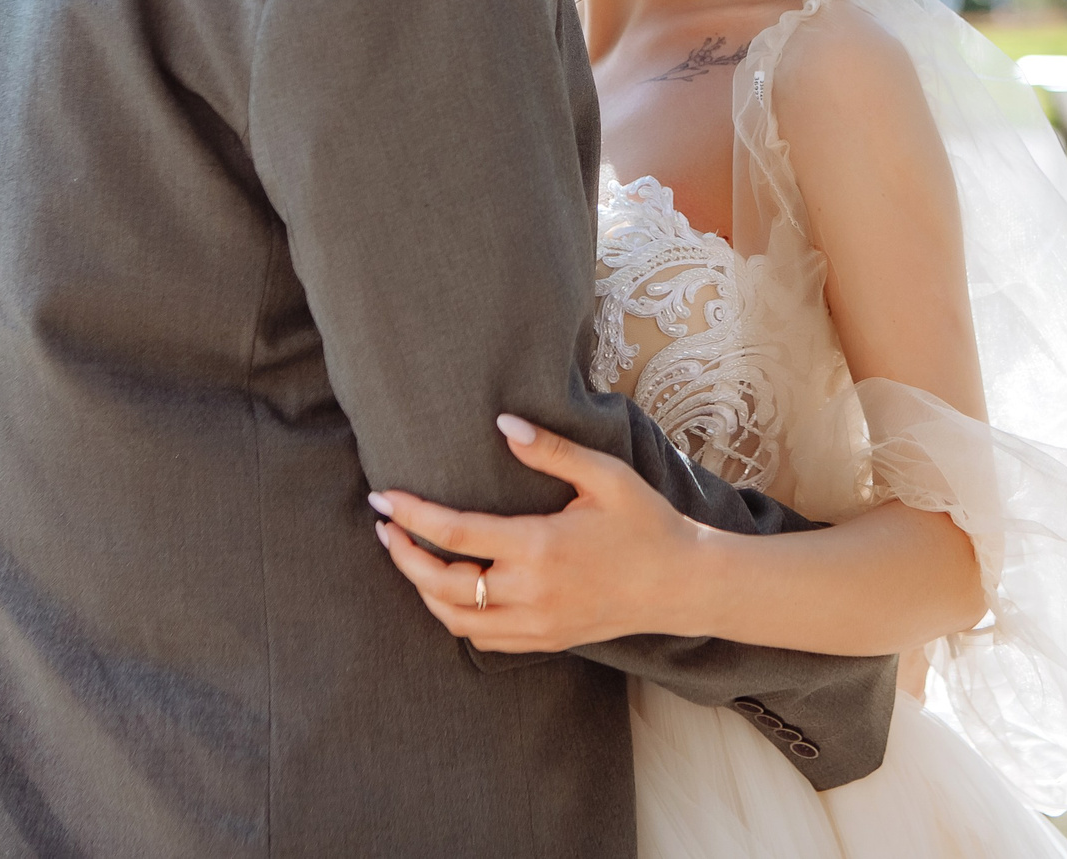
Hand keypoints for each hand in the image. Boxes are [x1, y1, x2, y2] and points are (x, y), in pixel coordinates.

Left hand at [370, 414, 711, 652]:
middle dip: (404, 556)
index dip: (412, 516)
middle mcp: (531, 592)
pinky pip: (482, 638)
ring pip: (455, 618)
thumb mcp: (605, 476)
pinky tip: (450, 590)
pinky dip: (455, 615)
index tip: (384, 498)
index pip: (456, 534)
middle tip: (386, 528)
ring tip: (411, 557)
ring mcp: (536, 623)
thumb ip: (550, 451)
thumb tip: (503, 426)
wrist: (681, 585)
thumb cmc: (646, 523)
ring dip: (423, 590)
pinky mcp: (545, 640)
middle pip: (442, 584)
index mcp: (540, 546)